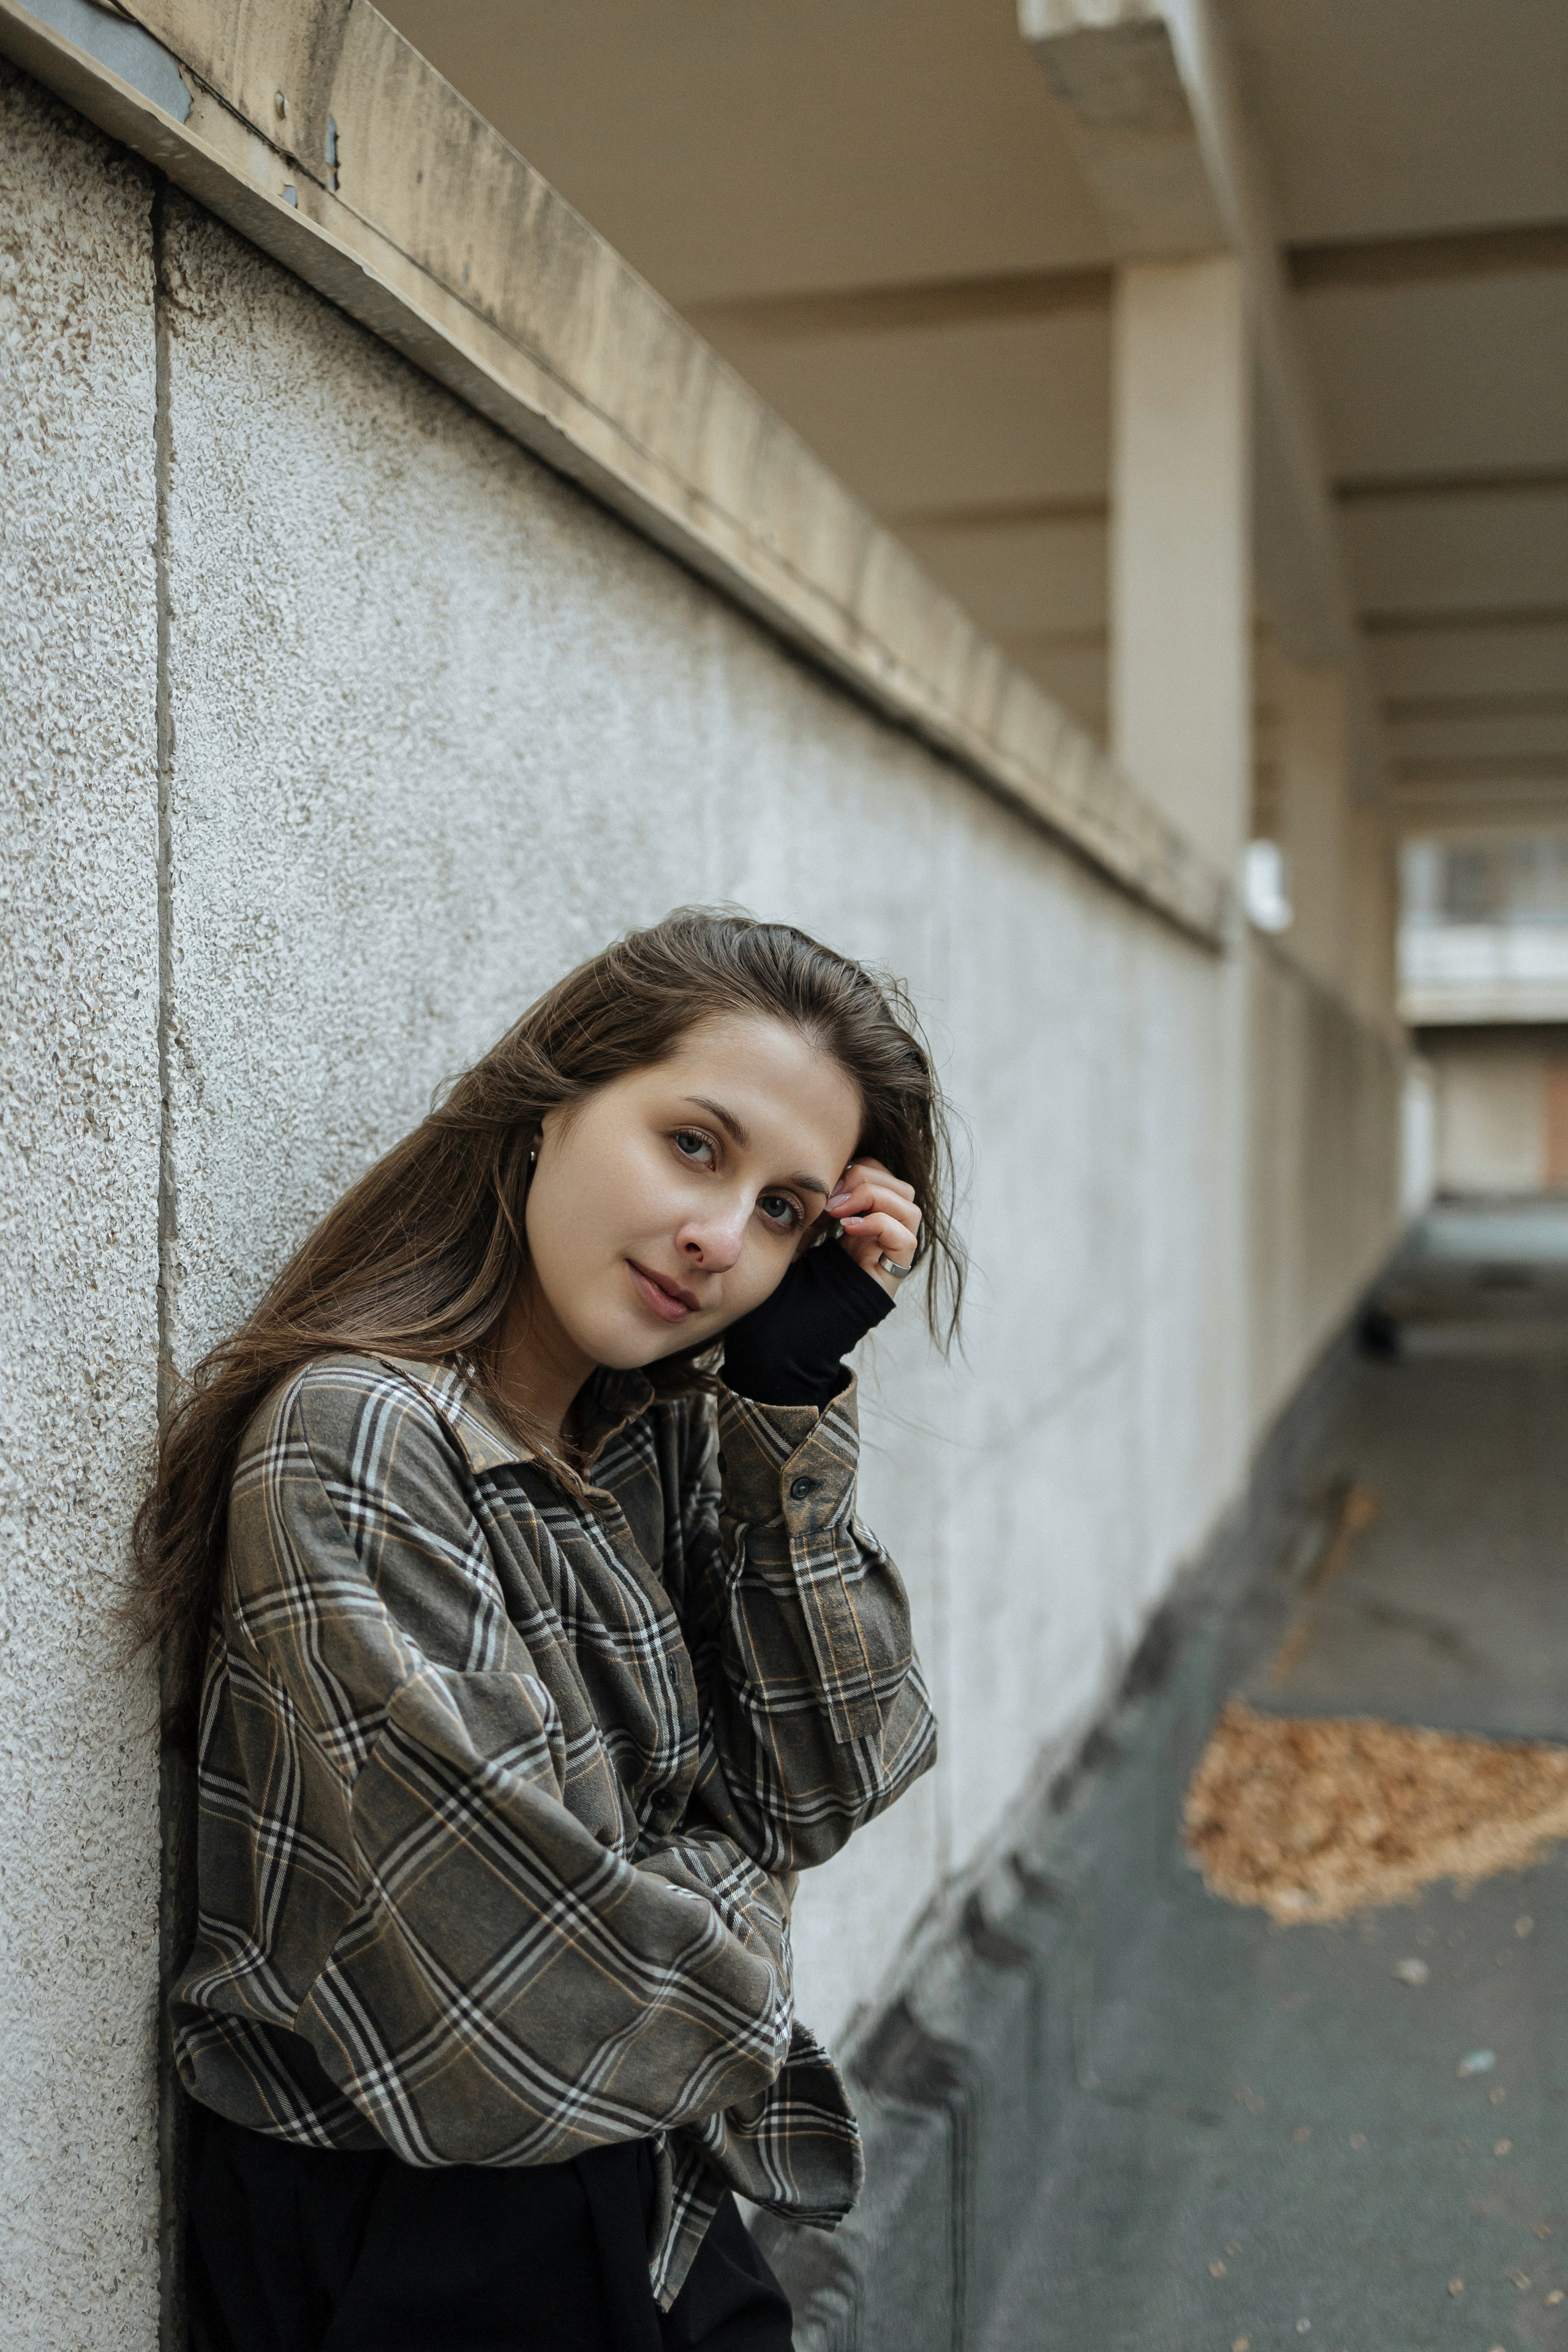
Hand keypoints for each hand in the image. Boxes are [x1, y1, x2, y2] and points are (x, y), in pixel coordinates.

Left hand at [823, 1157, 920, 1300]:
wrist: (813, 1310)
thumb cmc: (811, 1266)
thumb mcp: (812, 1225)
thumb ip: (822, 1200)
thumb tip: (821, 1176)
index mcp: (874, 1214)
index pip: (884, 1175)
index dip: (859, 1170)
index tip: (828, 1184)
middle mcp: (891, 1229)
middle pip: (901, 1186)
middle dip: (864, 1181)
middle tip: (832, 1199)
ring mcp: (897, 1249)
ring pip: (909, 1208)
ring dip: (873, 1200)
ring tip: (839, 1214)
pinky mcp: (898, 1268)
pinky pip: (906, 1238)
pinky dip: (878, 1225)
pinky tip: (849, 1229)